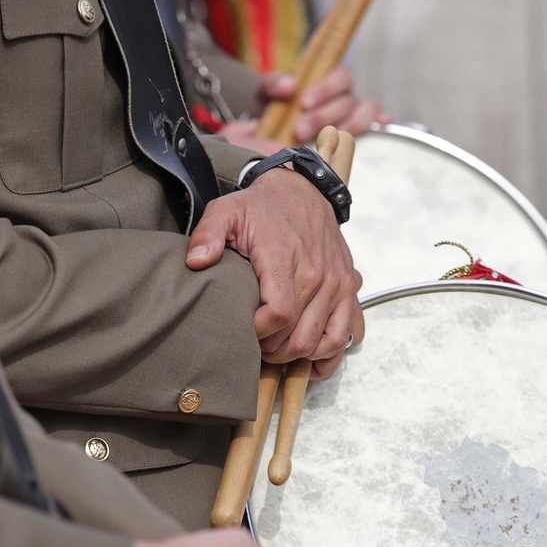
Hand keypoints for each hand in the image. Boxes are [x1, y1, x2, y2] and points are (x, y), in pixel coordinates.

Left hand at [186, 168, 365, 372]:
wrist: (301, 190)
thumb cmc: (260, 207)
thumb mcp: (226, 211)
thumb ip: (207, 235)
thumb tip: (196, 261)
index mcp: (285, 259)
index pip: (278, 315)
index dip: (258, 333)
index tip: (243, 329)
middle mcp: (318, 275)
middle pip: (299, 336)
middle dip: (274, 351)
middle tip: (255, 346)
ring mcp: (337, 283)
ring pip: (324, 342)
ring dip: (299, 356)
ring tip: (278, 350)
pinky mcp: (348, 288)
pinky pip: (349, 333)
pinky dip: (331, 352)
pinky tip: (310, 354)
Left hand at [214, 67, 389, 150]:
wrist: (270, 137)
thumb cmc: (273, 111)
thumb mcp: (265, 95)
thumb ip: (272, 84)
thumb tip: (290, 86)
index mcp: (326, 81)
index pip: (339, 76)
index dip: (325, 89)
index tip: (303, 104)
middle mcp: (345, 96)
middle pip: (348, 100)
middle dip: (324, 117)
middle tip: (299, 130)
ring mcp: (355, 113)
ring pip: (367, 110)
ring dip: (350, 125)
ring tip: (328, 142)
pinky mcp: (361, 132)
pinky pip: (379, 124)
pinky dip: (380, 124)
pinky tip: (378, 129)